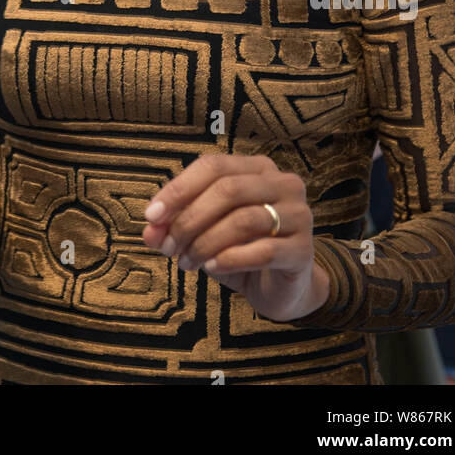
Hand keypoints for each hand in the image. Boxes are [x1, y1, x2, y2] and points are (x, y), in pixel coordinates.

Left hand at [142, 153, 329, 321]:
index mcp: (257, 168)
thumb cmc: (240, 251)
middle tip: (169, 246)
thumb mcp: (203, 234)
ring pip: (243, 220)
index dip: (179, 189)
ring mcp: (298, 215)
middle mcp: (282, 184)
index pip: (213, 166)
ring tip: (186, 262)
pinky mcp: (304, 250)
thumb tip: (149, 230)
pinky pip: (263, 250)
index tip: (151, 216)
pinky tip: (212, 268)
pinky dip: (230, 259)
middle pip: (227, 190)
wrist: (281, 287)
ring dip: (205, 242)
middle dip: (189, 219)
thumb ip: (176, 226)